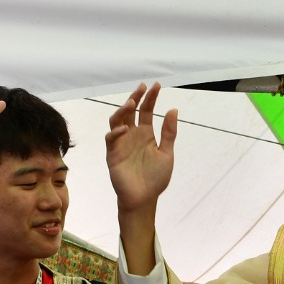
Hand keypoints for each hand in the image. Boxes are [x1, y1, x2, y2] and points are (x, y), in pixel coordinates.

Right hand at [105, 82, 176, 214]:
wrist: (144, 198)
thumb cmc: (155, 178)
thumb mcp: (167, 153)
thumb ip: (169, 133)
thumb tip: (173, 109)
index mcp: (145, 134)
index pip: (146, 111)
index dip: (150, 98)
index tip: (156, 85)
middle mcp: (132, 135)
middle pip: (130, 111)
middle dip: (135, 97)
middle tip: (142, 87)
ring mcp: (121, 143)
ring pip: (117, 120)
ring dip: (122, 110)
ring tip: (131, 103)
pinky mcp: (112, 154)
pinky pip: (111, 139)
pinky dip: (116, 132)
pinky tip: (126, 128)